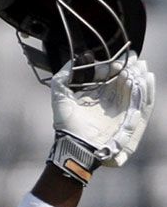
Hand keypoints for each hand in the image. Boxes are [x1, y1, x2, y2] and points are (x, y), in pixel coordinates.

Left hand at [49, 53, 154, 182]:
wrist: (75, 146)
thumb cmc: (66, 125)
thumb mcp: (60, 97)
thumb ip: (62, 78)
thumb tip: (72, 62)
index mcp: (97, 96)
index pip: (111, 77)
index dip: (115, 68)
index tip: (117, 61)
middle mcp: (111, 102)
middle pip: (126, 81)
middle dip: (131, 69)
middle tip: (134, 60)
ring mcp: (122, 111)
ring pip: (136, 90)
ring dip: (139, 77)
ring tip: (139, 67)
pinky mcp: (131, 120)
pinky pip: (144, 103)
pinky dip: (146, 91)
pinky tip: (146, 78)